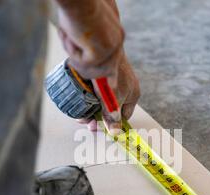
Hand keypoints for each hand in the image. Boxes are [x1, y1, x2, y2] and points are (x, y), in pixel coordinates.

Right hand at [56, 0, 123, 79]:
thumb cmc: (75, 8)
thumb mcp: (84, 29)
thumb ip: (86, 46)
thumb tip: (83, 64)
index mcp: (117, 35)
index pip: (114, 62)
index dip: (112, 76)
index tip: (113, 86)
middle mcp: (118, 43)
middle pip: (104, 72)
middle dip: (83, 66)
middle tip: (70, 48)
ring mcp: (111, 49)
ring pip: (90, 70)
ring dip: (74, 55)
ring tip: (69, 36)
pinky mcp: (102, 54)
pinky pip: (81, 64)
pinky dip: (71, 52)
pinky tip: (71, 36)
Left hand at [56, 0, 138, 133]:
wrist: (100, 45)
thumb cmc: (110, 73)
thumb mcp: (112, 100)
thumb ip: (113, 116)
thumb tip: (116, 133)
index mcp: (132, 95)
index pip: (123, 116)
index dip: (111, 124)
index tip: (99, 127)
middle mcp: (123, 88)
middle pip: (109, 109)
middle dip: (97, 117)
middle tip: (86, 122)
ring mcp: (112, 80)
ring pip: (100, 100)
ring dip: (89, 109)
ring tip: (79, 116)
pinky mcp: (101, 74)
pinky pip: (93, 90)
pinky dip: (86, 97)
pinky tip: (78, 102)